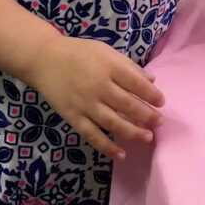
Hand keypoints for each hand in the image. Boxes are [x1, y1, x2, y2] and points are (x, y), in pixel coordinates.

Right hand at [28, 36, 164, 160]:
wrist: (44, 59)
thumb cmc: (78, 53)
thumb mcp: (105, 51)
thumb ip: (128, 66)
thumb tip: (152, 81)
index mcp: (108, 66)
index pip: (136, 83)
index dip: (151, 94)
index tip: (161, 102)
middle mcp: (98, 86)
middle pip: (127, 105)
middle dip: (147, 115)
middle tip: (159, 122)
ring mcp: (85, 103)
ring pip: (113, 123)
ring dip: (133, 132)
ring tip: (147, 138)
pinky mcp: (73, 117)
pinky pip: (92, 135)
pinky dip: (107, 147)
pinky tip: (121, 154)